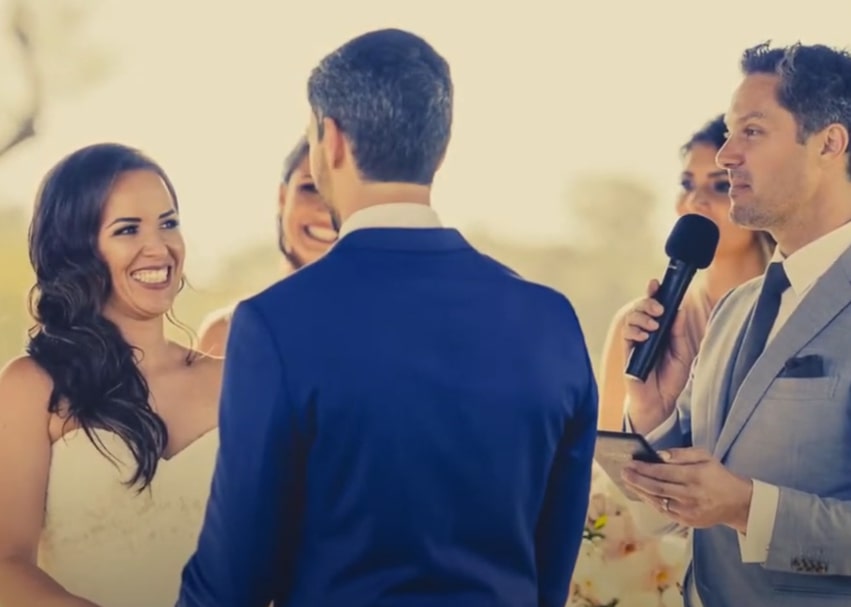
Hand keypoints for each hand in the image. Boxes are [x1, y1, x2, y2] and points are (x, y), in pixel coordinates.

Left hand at [620, 447, 753, 532]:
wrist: (736, 503)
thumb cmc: (717, 475)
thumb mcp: (705, 456)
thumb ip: (682, 453)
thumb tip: (659, 455)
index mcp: (695, 477)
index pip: (664, 472)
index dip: (644, 468)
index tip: (630, 463)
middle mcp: (690, 495)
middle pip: (657, 488)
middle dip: (636, 480)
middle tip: (623, 472)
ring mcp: (688, 511)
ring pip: (657, 501)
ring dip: (639, 491)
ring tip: (627, 481)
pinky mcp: (686, 521)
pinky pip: (663, 511)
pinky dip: (649, 502)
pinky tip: (640, 493)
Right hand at [622, 279, 692, 429]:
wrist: (662, 402)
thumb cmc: (671, 378)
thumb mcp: (682, 353)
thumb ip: (678, 332)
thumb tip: (678, 311)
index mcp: (661, 330)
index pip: (656, 307)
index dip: (653, 293)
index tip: (655, 283)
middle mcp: (647, 333)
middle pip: (641, 308)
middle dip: (648, 302)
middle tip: (658, 308)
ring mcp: (636, 342)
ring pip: (631, 318)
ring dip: (642, 316)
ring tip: (653, 325)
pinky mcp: (628, 352)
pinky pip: (627, 335)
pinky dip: (635, 331)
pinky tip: (645, 337)